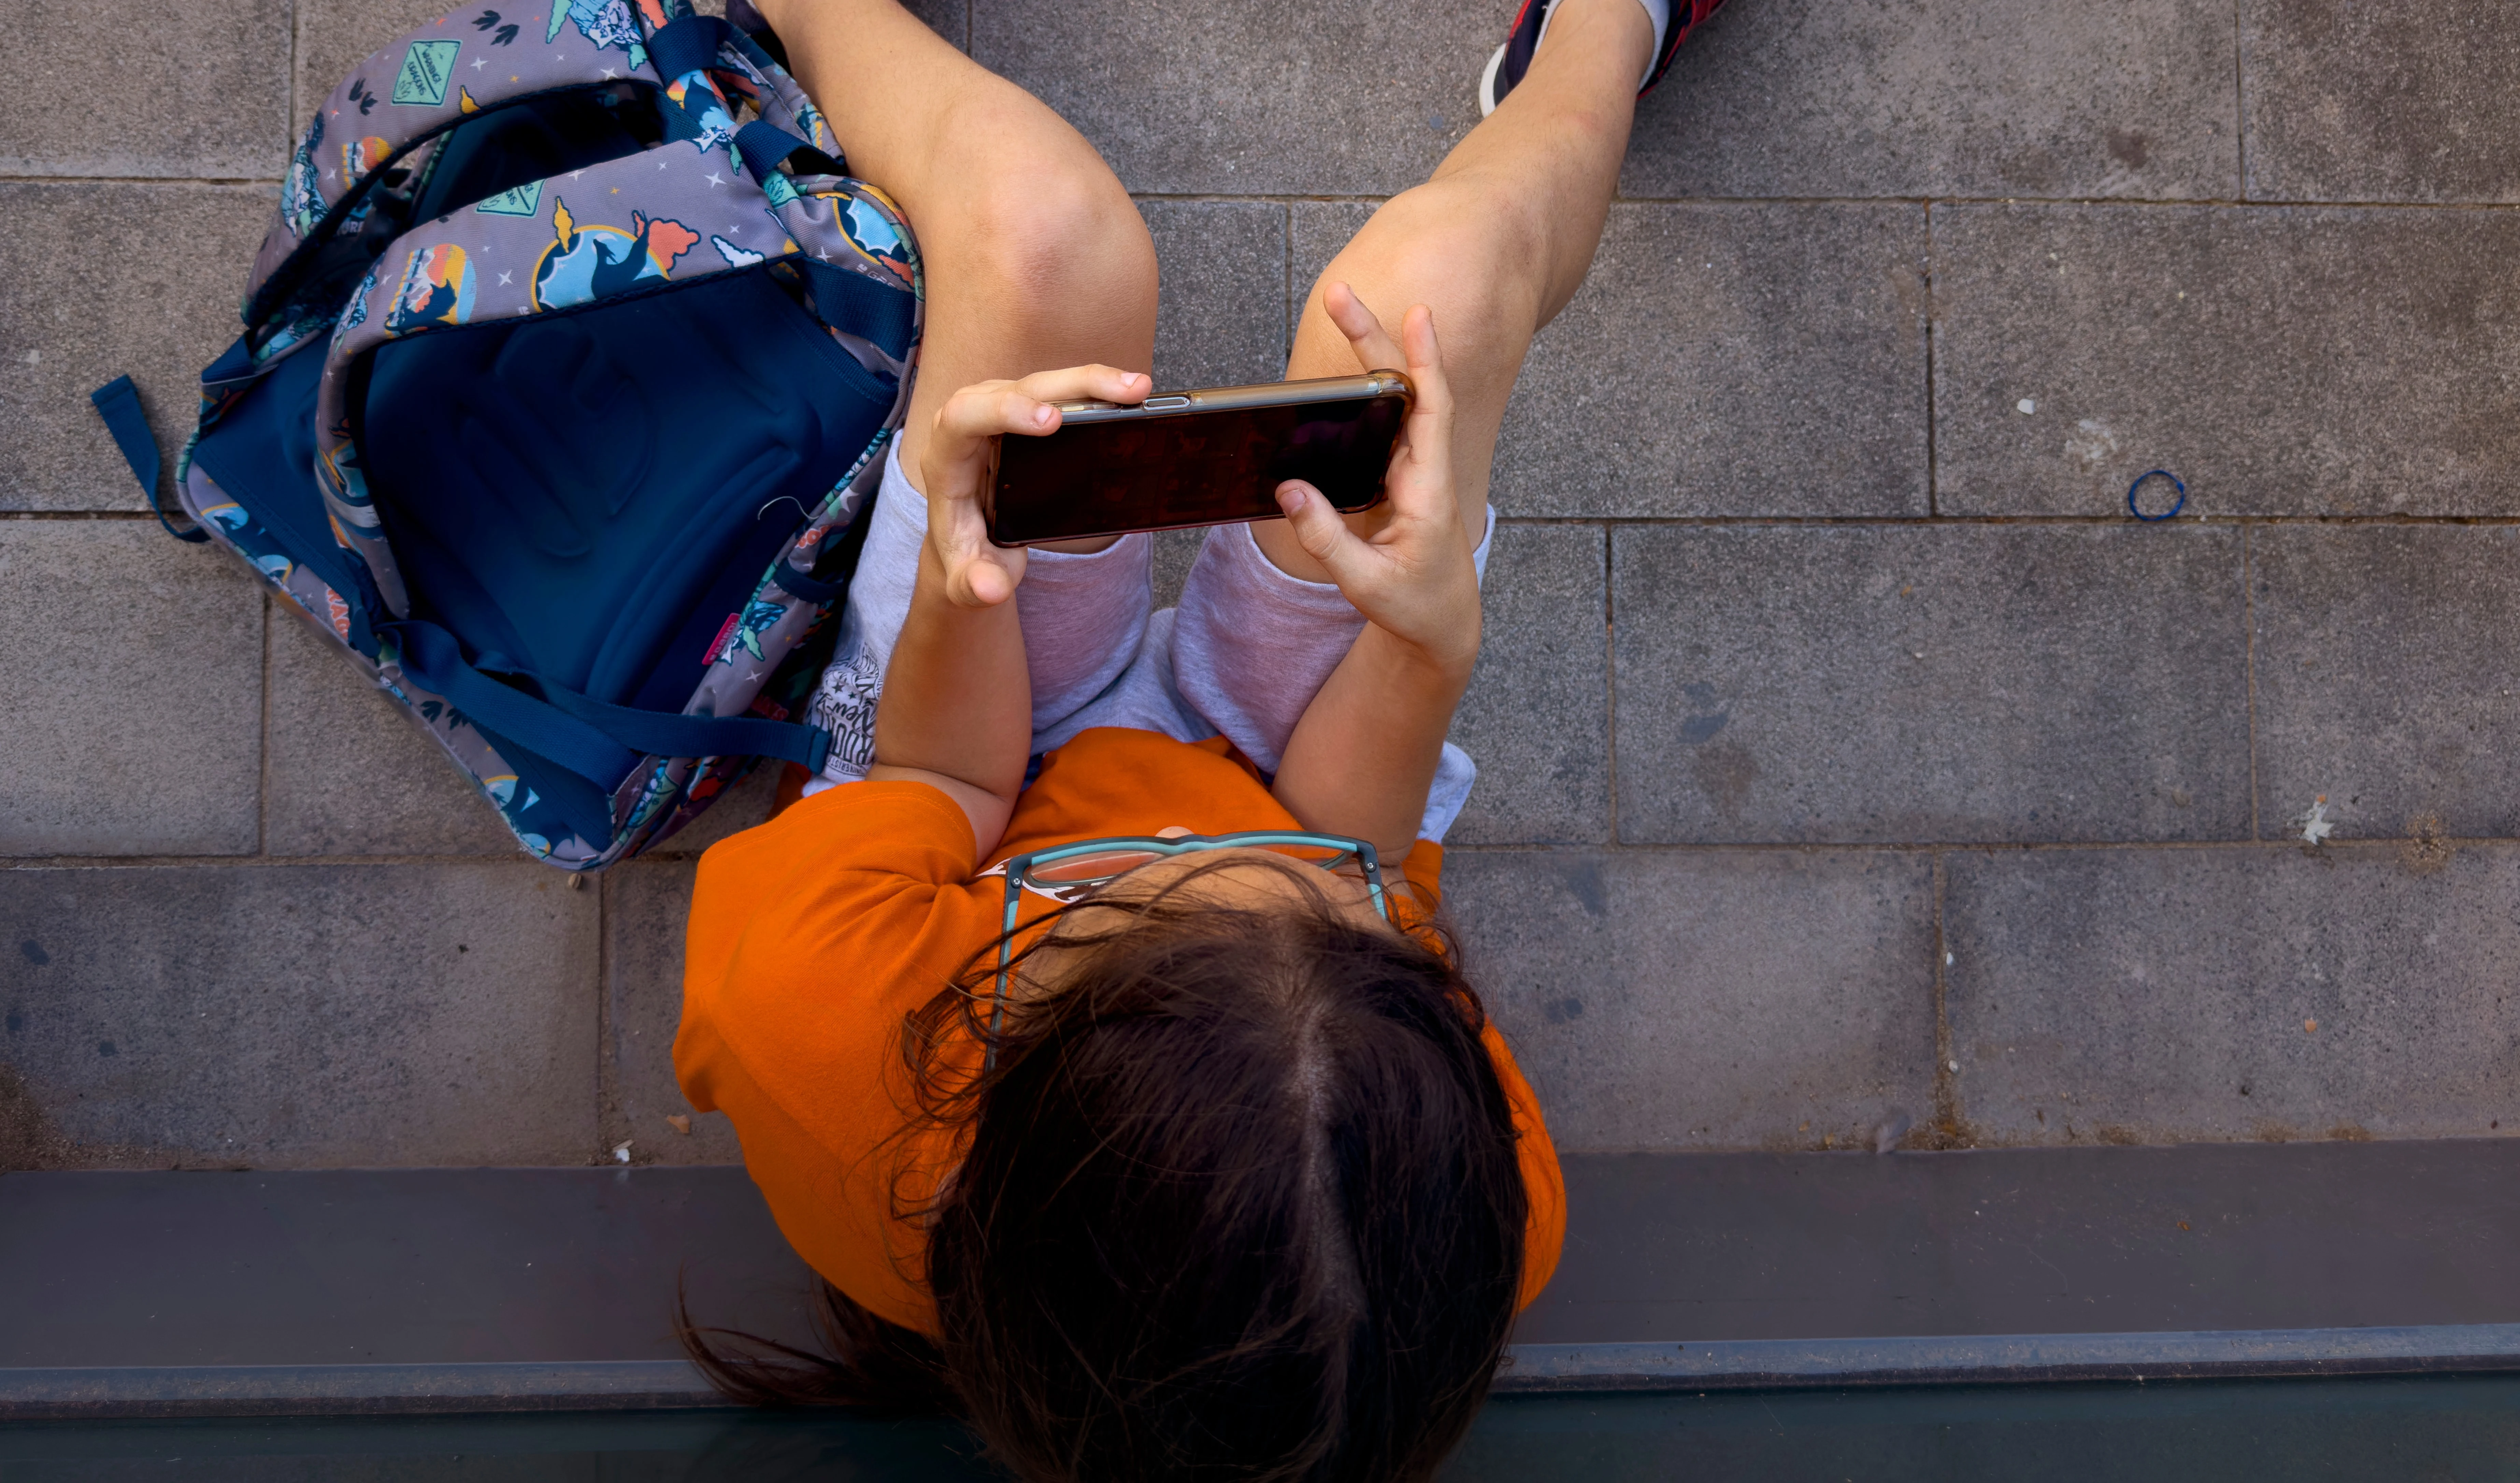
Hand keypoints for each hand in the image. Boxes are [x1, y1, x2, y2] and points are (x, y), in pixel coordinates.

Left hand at [919, 364, 1151, 606]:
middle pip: (1018, 387)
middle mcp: (970, 422)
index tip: (1051, 422)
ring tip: (1140, 389)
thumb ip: (973, 585)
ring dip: (1094, 383)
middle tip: (1124, 395)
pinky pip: (1060, 392)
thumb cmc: (970, 554)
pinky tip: (1132, 395)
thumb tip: (989, 588)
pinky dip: (1096, 391)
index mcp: (948, 459)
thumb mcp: (968, 579)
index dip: (1006, 411)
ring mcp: (1000, 410)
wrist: (972, 540)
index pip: (966, 418)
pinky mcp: (1025, 410)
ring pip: (1045, 383)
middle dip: (1073, 387)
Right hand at [1274, 287, 1479, 673]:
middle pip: (1406, 390)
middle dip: (1375, 338)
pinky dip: (1363, 392)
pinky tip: (1339, 371)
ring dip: (1368, 355)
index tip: (1419, 313)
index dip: (1425, 362)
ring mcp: (1411, 471)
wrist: (1442, 627)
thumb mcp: (1366, 583)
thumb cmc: (1414, 607)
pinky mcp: (1395, 479)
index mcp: (1428, 491)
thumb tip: (1288, 489)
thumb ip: (1326, 539)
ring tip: (1343, 308)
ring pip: (1393, 402)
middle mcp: (1424, 471)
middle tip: (1341, 293)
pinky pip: (1382, 425)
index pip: (1431, 412)